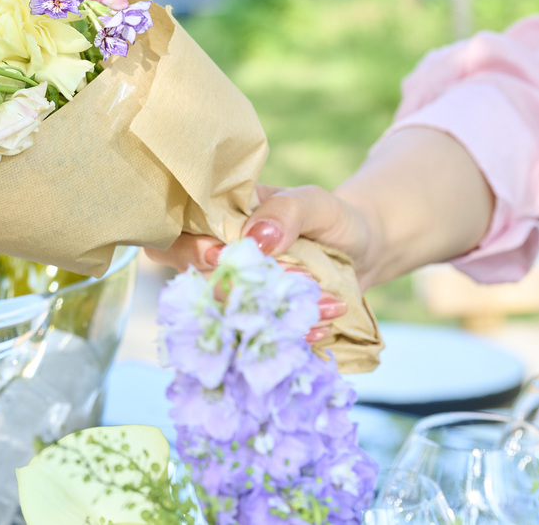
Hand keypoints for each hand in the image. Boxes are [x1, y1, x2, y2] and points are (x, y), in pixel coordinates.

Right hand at [144, 184, 382, 339]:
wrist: (362, 250)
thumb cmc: (329, 218)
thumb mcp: (313, 202)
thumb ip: (286, 211)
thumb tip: (258, 238)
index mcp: (218, 219)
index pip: (176, 231)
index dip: (186, 246)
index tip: (219, 254)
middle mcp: (216, 257)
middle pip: (188, 277)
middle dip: (224, 287)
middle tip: (268, 287)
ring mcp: (235, 292)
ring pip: (226, 311)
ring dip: (267, 312)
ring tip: (323, 304)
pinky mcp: (257, 319)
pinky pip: (256, 335)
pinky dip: (286, 335)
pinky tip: (319, 327)